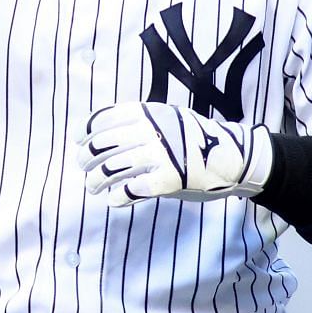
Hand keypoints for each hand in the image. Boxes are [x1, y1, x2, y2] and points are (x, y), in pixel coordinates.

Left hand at [78, 102, 273, 202]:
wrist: (232, 158)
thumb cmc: (195, 140)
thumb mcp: (167, 118)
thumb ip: (140, 122)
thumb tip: (102, 131)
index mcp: (147, 113)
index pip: (102, 119)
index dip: (85, 131)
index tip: (79, 142)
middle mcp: (150, 131)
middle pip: (101, 146)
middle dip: (87, 160)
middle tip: (86, 169)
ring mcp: (159, 156)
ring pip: (110, 169)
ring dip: (96, 181)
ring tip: (94, 187)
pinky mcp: (167, 180)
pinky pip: (128, 190)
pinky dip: (116, 197)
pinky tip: (115, 199)